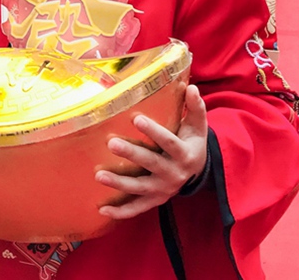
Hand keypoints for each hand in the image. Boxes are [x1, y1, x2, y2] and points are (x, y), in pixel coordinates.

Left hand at [96, 85, 207, 219]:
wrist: (199, 172)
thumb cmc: (191, 141)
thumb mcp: (198, 125)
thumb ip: (195, 107)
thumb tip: (191, 87)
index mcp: (184, 154)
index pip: (169, 142)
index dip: (154, 131)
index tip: (136, 118)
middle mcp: (174, 175)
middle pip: (151, 164)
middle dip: (132, 155)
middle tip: (112, 143)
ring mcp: (163, 190)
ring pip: (140, 188)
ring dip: (119, 183)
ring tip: (99, 174)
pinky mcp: (154, 200)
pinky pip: (137, 208)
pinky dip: (120, 211)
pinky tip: (102, 208)